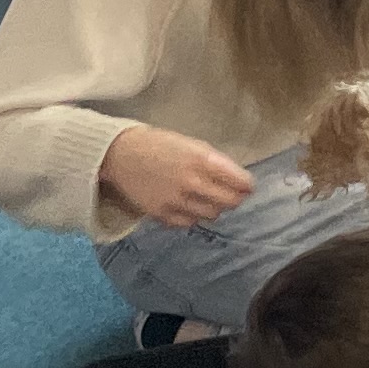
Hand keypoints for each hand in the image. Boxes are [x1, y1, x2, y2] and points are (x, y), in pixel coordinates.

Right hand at [101, 125, 252, 229]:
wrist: (121, 154)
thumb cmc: (159, 144)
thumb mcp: (192, 144)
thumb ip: (214, 162)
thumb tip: (236, 178)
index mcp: (202, 160)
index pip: (240, 181)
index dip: (247, 185)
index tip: (247, 186)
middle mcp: (192, 182)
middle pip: (230, 202)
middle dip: (235, 198)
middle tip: (233, 195)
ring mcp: (177, 200)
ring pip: (212, 214)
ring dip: (215, 208)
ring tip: (208, 199)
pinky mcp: (162, 214)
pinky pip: (189, 223)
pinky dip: (194, 217)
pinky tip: (190, 207)